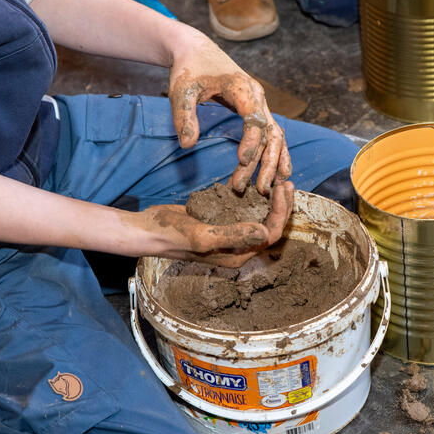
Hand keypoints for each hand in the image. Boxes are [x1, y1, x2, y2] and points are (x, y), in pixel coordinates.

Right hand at [130, 180, 293, 266]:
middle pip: (269, 225)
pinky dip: (250, 195)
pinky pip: (241, 208)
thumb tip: (265, 232)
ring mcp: (228, 232)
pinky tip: (254, 179)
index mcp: (237, 255)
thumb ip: (234, 236)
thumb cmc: (172, 236)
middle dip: (280, 205)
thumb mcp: (203, 237)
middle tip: (285, 181)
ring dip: (269, 199)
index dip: (281, 212)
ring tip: (275, 179)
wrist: (148, 230)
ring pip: (258, 216)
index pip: (270, 235)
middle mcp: (236, 246)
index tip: (282, 188)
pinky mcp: (220, 220)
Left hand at [167, 34, 291, 194]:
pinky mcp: (257, 111)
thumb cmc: (190, 69)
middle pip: (270, 133)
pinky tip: (279, 175)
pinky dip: (277, 155)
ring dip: (273, 163)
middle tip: (256, 189)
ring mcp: (260, 104)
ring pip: (275, 137)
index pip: (254, 119)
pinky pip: (273, 135)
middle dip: (265, 162)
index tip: (241, 162)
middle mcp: (258, 97)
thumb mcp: (181, 91)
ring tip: (266, 189)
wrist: (197, 51)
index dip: (250, 142)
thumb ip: (184, 116)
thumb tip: (188, 145)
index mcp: (242, 87)